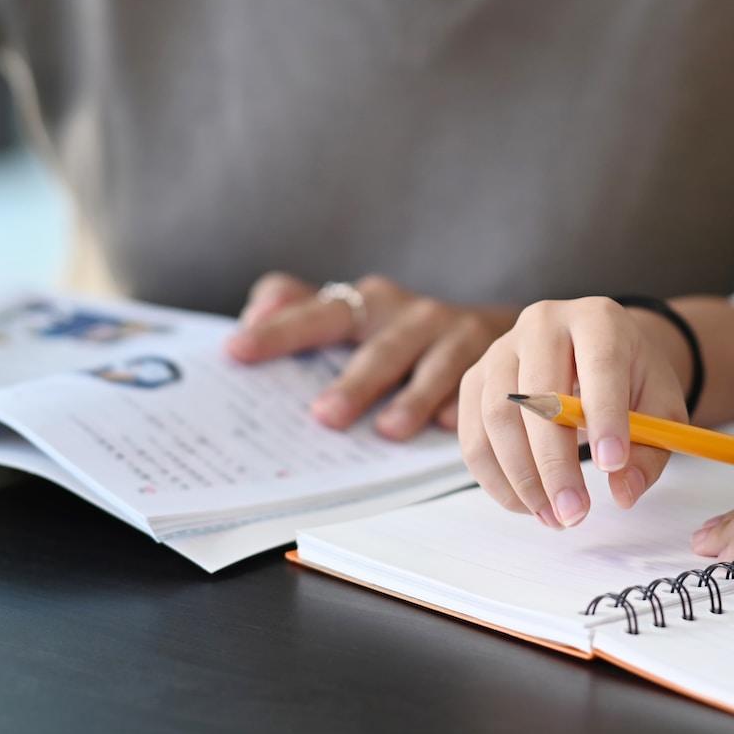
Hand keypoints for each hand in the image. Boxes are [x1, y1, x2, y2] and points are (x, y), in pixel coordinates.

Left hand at [226, 271, 515, 439]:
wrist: (496, 329)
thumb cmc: (406, 332)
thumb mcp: (355, 314)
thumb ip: (298, 308)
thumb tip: (253, 314)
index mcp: (367, 303)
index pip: (317, 312)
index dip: (278, 331)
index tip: (238, 350)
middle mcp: (411, 314)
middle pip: (379, 346)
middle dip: (353, 382)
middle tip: (323, 415)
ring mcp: (455, 334)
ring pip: (434, 366)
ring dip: (412, 398)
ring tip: (389, 430)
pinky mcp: (492, 355)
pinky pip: (478, 382)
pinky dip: (463, 403)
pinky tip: (448, 425)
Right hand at [457, 297, 688, 529]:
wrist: (597, 351)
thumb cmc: (630, 377)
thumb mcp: (661, 405)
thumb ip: (652, 448)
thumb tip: (624, 491)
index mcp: (598, 320)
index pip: (599, 364)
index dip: (605, 416)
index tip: (613, 464)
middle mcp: (543, 324)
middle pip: (537, 393)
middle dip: (555, 463)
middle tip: (574, 512)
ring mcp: (501, 349)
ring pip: (497, 416)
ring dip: (522, 478)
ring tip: (554, 516)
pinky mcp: (475, 379)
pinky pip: (473, 435)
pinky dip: (496, 478)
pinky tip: (527, 503)